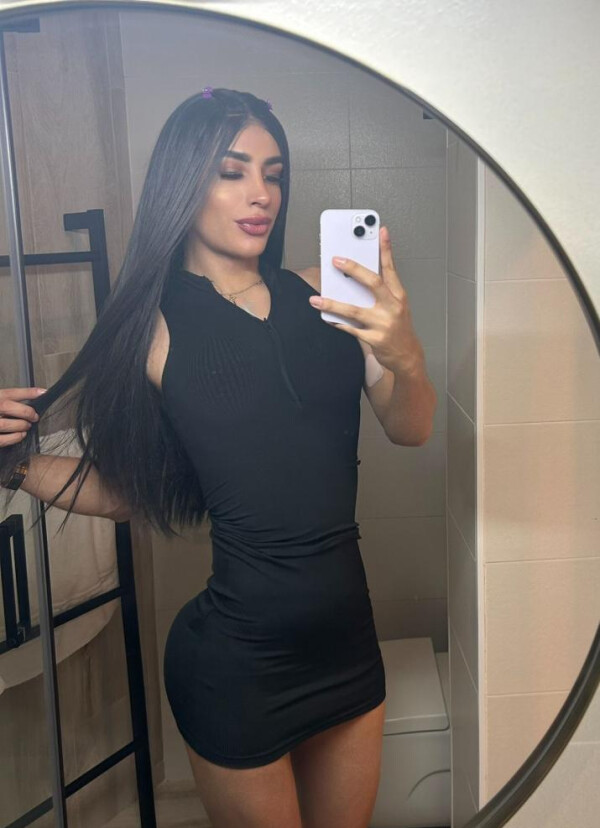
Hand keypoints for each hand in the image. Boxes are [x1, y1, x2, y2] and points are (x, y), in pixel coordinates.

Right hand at [0, 387, 44, 446]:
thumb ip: (6, 400)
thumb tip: (32, 397)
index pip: (11, 392)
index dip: (28, 392)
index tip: (43, 392)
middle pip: (10, 407)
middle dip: (27, 412)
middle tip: (34, 417)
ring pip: (8, 424)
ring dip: (22, 425)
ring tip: (27, 426)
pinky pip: (3, 439)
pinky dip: (16, 437)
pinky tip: (21, 435)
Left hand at [308, 226, 424, 374]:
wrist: (408, 356)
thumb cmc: (399, 328)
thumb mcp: (397, 306)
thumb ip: (382, 291)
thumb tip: (357, 275)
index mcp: (399, 296)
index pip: (392, 269)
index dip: (386, 249)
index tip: (381, 231)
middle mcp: (392, 307)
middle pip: (373, 283)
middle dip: (354, 269)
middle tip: (336, 260)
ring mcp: (383, 324)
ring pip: (354, 310)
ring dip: (333, 304)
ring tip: (316, 299)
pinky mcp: (374, 339)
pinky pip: (351, 329)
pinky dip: (337, 323)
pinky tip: (325, 317)